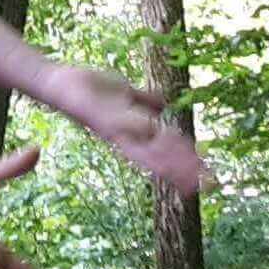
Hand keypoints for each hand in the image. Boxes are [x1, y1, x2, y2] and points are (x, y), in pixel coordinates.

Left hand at [43, 59, 211, 195]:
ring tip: (192, 173)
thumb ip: (145, 100)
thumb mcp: (126, 93)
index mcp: (133, 133)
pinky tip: (166, 143)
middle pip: (160, 156)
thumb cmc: (94, 91)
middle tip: (207, 183)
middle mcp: (127, 137)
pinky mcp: (102, 121)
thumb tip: (165, 104)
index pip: (164, 153)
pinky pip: (125, 129)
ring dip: (172, 160)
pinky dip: (144, 136)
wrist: (62, 84)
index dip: (184, 165)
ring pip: (149, 148)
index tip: (205, 178)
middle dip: (184, 168)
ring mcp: (115, 130)